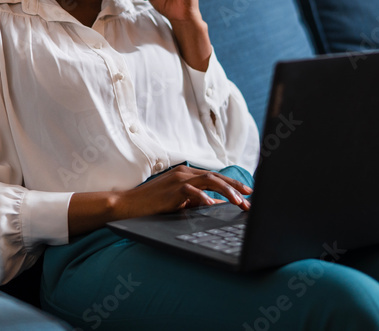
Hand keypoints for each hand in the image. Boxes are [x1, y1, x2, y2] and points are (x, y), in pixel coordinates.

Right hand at [115, 165, 252, 219]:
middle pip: (216, 176)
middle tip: (250, 198)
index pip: (215, 177)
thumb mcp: (179, 201)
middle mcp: (185, 173)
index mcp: (187, 174)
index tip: (247, 193)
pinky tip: (212, 204)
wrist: (129, 205)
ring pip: (209, 180)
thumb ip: (197, 200)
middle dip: (235, 187)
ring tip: (239, 202)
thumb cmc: (153, 204)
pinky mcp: (172, 189)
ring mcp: (178, 179)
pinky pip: (191, 191)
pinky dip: (203, 197)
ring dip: (226, 191)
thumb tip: (217, 205)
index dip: (232, 184)